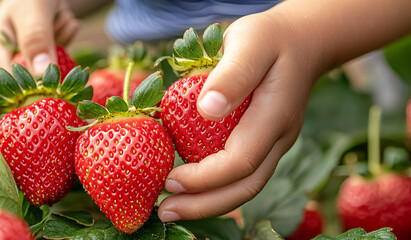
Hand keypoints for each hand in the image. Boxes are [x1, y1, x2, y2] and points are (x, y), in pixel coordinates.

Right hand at [0, 0, 79, 83]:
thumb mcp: (32, 12)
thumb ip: (35, 40)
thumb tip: (40, 76)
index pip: (4, 87)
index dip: (24, 94)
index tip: (49, 89)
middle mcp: (12, 54)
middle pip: (30, 83)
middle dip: (50, 67)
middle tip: (57, 41)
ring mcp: (32, 52)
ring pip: (53, 66)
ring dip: (61, 44)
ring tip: (58, 18)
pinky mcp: (48, 47)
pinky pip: (64, 53)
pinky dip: (68, 35)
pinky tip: (64, 17)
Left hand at [157, 12, 322, 221]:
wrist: (302, 42)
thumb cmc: (270, 39)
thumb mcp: (249, 43)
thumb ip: (231, 75)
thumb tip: (206, 110)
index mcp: (275, 116)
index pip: (240, 162)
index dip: (204, 178)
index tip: (169, 179)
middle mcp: (278, 139)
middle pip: (245, 188)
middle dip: (204, 205)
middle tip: (164, 211)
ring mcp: (274, 145)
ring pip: (245, 187)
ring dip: (208, 203)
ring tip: (171, 208)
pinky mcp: (263, 144)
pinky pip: (241, 175)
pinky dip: (214, 188)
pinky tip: (188, 188)